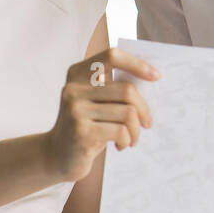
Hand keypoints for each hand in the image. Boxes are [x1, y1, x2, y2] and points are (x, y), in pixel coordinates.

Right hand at [46, 47, 158, 181]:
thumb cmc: (86, 126)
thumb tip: (151, 80)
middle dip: (144, 109)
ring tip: (132, 138)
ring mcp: (75, 110)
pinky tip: (121, 145)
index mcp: (77, 74)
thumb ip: (113, 89)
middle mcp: (73, 89)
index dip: (137, 63)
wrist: (57, 156)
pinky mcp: (81, 132)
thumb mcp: (95, 102)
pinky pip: (121, 131)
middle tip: (147, 122)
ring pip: (127, 112)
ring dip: (136, 130)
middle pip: (126, 89)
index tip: (156, 76)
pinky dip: (127, 140)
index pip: (112, 56)